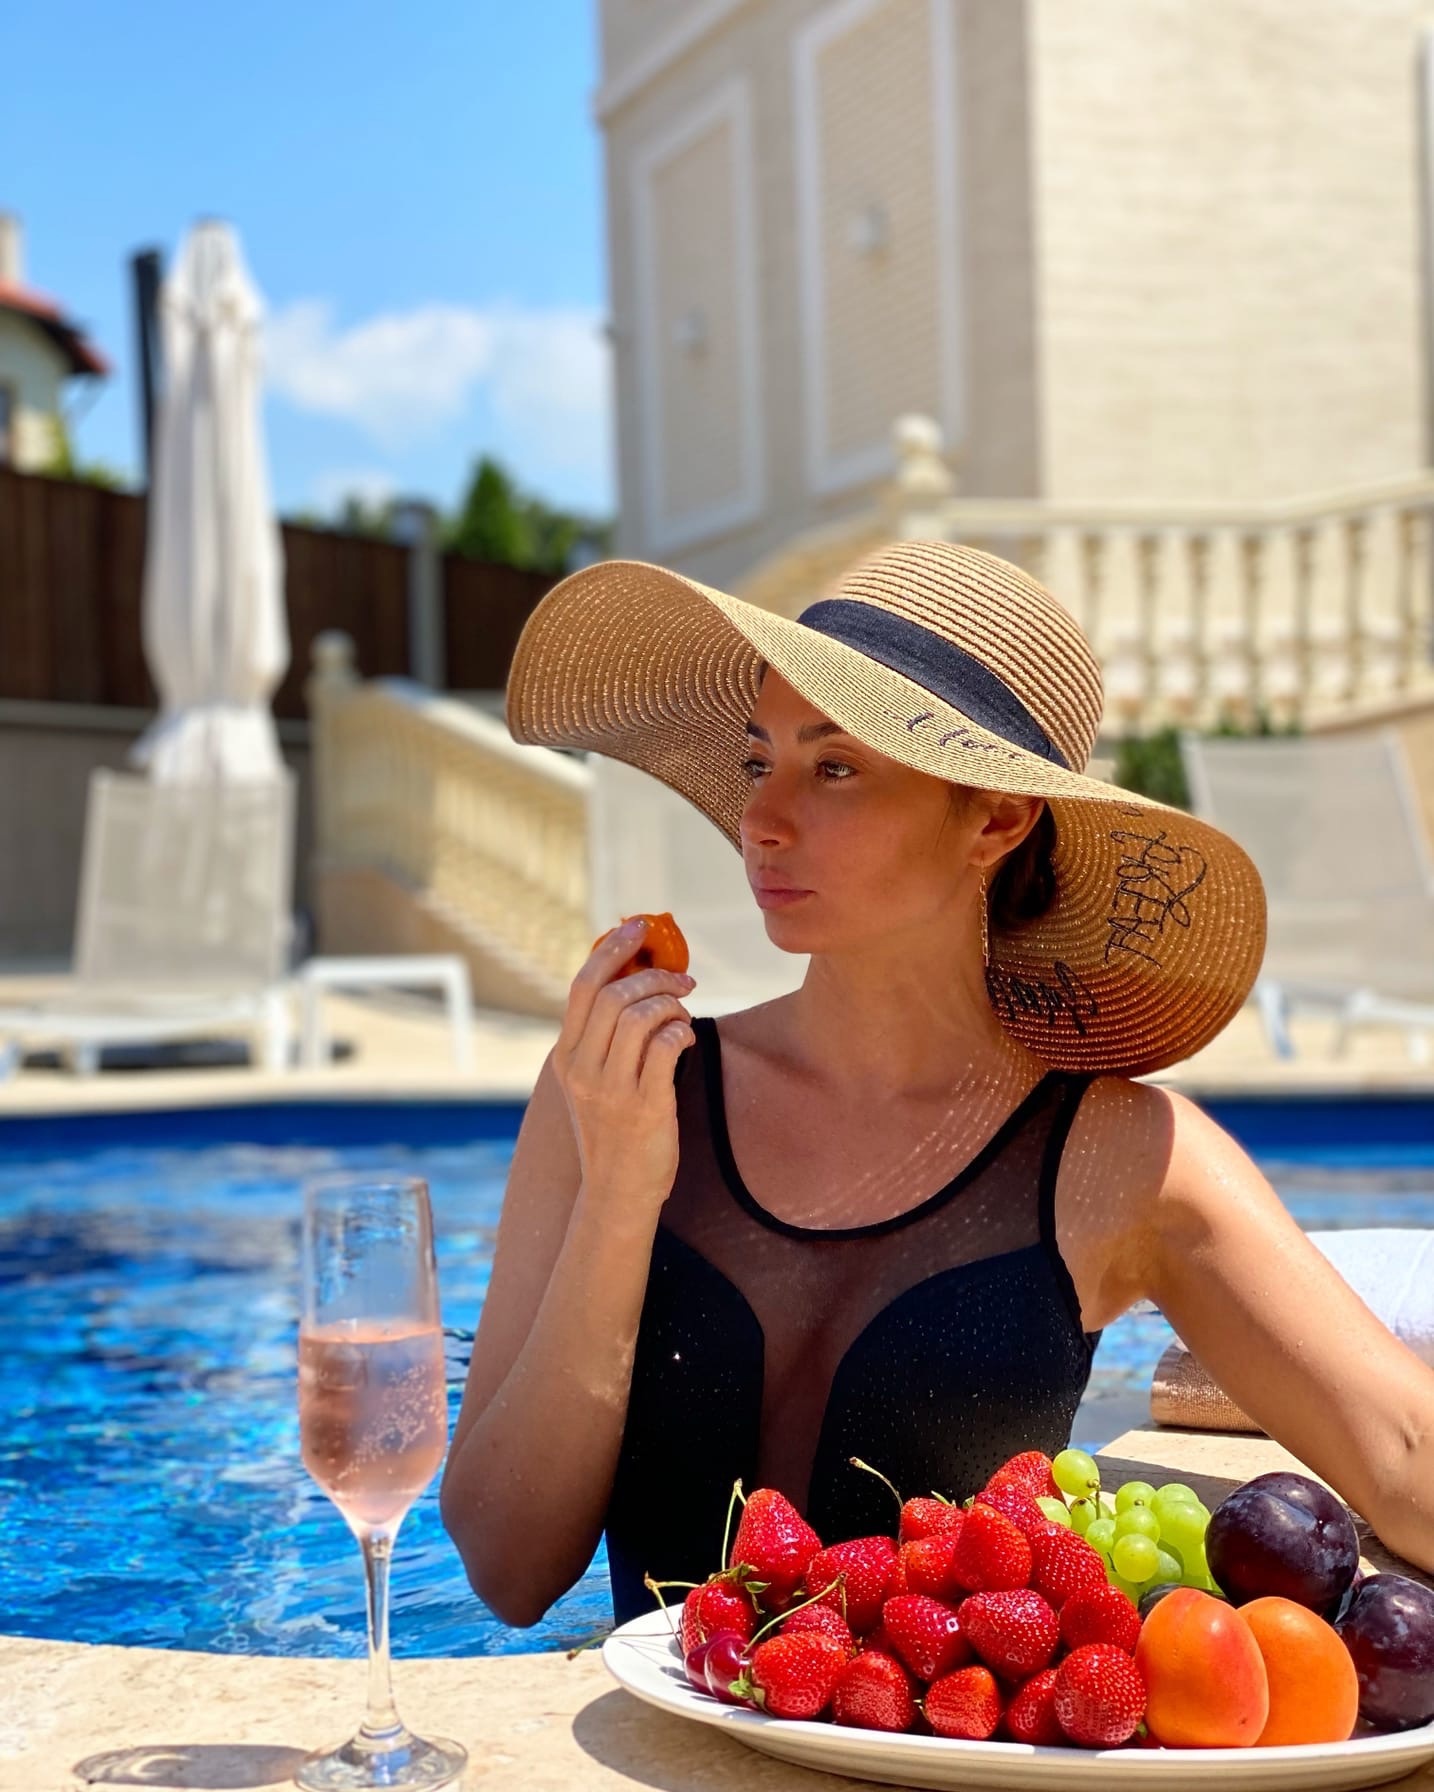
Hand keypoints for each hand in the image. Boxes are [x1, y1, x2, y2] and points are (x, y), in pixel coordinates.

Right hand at [554, 918, 696, 1207]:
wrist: (618, 1192)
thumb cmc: (616, 1131)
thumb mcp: (596, 1081)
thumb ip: (607, 1038)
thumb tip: (638, 979)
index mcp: (567, 1056)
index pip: (583, 986)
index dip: (612, 949)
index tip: (639, 927)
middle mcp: (582, 1069)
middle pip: (615, 995)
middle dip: (656, 977)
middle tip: (683, 982)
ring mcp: (610, 1089)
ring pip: (641, 1016)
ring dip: (672, 1004)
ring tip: (684, 1015)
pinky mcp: (642, 1106)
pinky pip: (665, 1046)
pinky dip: (681, 1032)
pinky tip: (686, 1041)